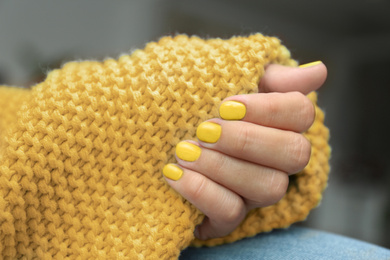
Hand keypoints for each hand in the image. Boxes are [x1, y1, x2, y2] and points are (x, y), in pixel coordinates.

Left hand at [163, 61, 326, 239]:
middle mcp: (275, 160)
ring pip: (269, 188)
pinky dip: (202, 192)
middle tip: (204, 129)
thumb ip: (268, 75)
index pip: (300, 112)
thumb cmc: (191, 101)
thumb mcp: (224, 78)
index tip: (226, 103)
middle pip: (294, 154)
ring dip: (223, 167)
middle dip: (246, 140)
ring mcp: (254, 192)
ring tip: (184, 151)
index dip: (268, 108)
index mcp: (278, 122)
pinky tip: (174, 174)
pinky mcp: (226, 217)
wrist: (146, 130)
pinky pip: (231, 214)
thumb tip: (318, 71)